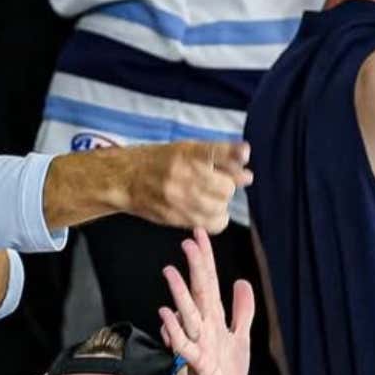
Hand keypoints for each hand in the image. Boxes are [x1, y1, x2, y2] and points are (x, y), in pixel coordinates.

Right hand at [126, 142, 250, 234]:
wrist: (127, 179)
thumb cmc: (160, 161)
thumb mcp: (187, 150)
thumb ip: (217, 160)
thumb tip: (247, 177)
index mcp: (187, 153)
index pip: (216, 152)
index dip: (234, 153)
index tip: (244, 154)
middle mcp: (184, 175)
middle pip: (225, 187)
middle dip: (227, 187)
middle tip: (218, 184)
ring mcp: (179, 198)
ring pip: (219, 207)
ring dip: (221, 204)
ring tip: (212, 199)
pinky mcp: (175, 216)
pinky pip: (209, 224)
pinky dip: (216, 219)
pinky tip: (209, 213)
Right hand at [156, 229, 253, 374]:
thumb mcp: (240, 338)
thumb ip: (242, 310)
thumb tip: (241, 282)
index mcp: (214, 319)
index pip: (209, 283)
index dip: (206, 259)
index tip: (200, 233)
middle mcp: (203, 328)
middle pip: (199, 292)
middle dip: (195, 267)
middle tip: (188, 240)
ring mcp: (198, 344)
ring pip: (188, 314)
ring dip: (180, 294)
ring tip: (171, 272)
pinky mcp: (197, 363)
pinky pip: (183, 344)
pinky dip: (175, 330)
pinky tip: (166, 314)